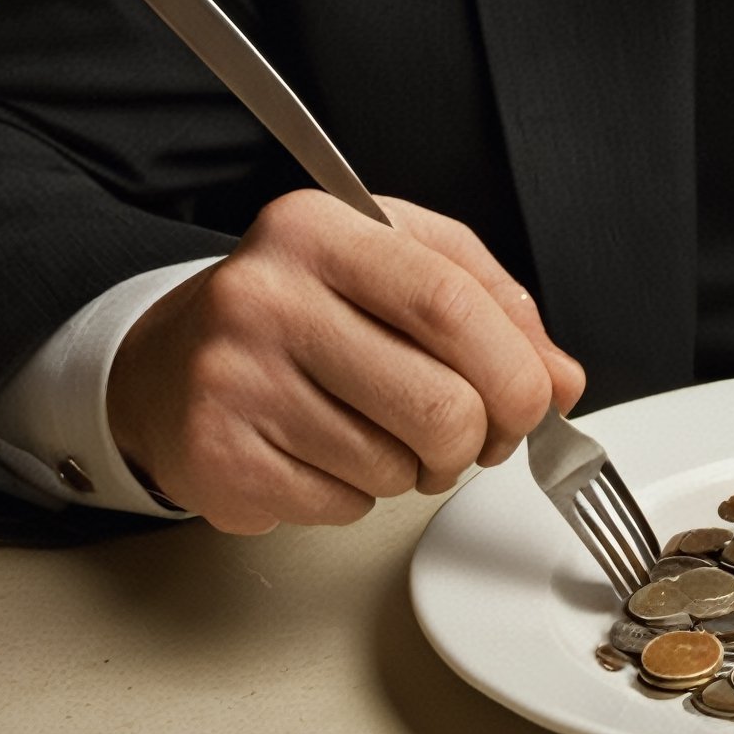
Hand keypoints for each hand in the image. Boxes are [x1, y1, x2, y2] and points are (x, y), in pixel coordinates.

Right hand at [107, 191, 586, 533]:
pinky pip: (341, 504)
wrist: (171, 362)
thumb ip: (493, 306)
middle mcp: (265, 296)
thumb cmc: (306, 308)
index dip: (514, 366)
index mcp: (320, 229)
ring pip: (393, 465)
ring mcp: (232, 379)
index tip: (537, 398)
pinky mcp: (216, 457)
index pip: (449, 301)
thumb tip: (562, 380)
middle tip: (470, 434)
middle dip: (478, 437)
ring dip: (414, 468)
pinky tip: (326, 452)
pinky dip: (358, 495)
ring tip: (380, 430)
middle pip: (436, 401)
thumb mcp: (398, 266)